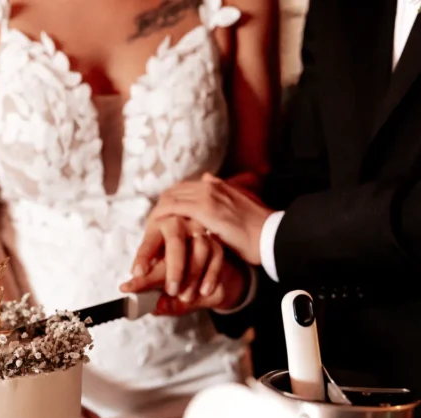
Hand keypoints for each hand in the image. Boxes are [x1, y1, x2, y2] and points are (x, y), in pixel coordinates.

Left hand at [126, 215, 226, 302]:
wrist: (206, 274)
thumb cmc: (177, 276)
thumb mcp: (165, 288)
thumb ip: (161, 298)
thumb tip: (156, 309)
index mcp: (156, 232)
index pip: (148, 243)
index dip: (143, 258)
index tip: (137, 275)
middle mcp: (177, 225)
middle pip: (176, 242)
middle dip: (174, 269)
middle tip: (171, 291)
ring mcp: (199, 231)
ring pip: (200, 248)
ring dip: (192, 275)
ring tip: (185, 297)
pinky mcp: (217, 241)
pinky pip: (216, 255)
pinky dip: (210, 275)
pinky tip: (203, 291)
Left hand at [149, 173, 271, 265]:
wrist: (271, 235)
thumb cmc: (255, 228)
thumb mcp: (236, 205)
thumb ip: (219, 191)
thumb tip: (206, 178)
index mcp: (215, 186)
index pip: (180, 189)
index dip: (167, 204)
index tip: (160, 220)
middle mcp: (208, 186)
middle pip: (171, 193)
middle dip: (158, 210)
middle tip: (149, 228)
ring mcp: (206, 196)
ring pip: (169, 199)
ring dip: (157, 215)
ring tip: (149, 231)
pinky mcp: (205, 210)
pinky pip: (174, 209)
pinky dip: (162, 219)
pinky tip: (154, 231)